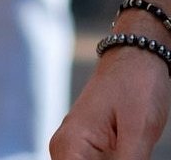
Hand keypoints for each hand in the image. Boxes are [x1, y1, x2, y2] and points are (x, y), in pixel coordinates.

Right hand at [51, 41, 170, 158]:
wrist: (137, 56)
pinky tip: (133, 152)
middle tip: (134, 149)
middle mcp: (66, 150)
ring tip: (135, 146)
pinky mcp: (92, 150)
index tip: (127, 157)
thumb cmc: (137, 86)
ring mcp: (78, 150)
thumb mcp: (139, 133)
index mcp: (69, 147)